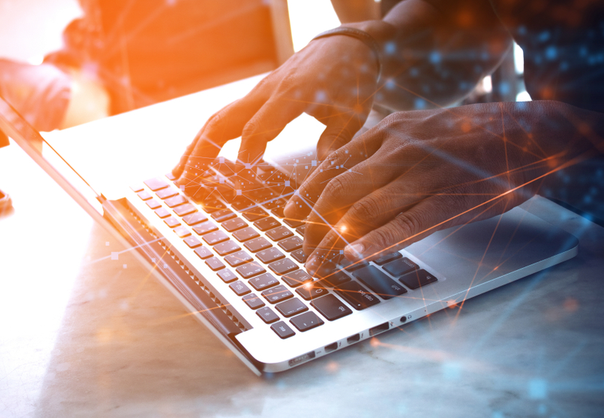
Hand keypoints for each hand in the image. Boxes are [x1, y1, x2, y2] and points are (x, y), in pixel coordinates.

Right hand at [172, 34, 378, 186]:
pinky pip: (223, 117)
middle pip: (226, 120)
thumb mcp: (355, 114)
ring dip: (195, 146)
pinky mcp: (254, 97)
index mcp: (296, 93)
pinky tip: (194, 158)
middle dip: (203, 150)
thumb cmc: (352, 80)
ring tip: (178, 175)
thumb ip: (337, 144)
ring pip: (217, 119)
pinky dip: (205, 138)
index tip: (242, 168)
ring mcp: (257, 93)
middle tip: (187, 181)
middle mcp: (268, 91)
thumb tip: (323, 174)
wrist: (344, 44)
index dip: (251, 143)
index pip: (264, 121)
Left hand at [284, 102, 562, 271]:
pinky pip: (404, 224)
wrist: (531, 133)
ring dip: (331, 245)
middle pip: (337, 192)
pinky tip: (353, 259)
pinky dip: (374, 244)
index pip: (331, 165)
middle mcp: (398, 149)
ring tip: (317, 268)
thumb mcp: (419, 130)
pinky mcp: (449, 198)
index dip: (304, 194)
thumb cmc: (471, 138)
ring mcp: (423, 172)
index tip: (288, 216)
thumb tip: (347, 179)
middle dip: (312, 228)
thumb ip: (384, 152)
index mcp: (388, 131)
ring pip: (361, 212)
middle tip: (303, 253)